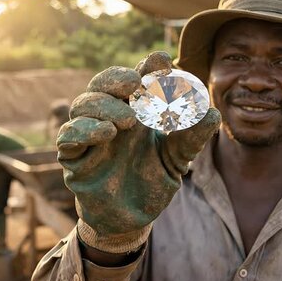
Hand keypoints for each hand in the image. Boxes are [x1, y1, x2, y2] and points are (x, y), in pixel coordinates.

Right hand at [57, 52, 220, 252]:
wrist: (133, 219)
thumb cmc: (154, 181)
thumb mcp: (178, 158)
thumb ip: (192, 137)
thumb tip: (213, 113)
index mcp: (135, 110)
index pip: (137, 80)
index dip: (146, 68)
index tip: (162, 61)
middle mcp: (109, 117)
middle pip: (102, 83)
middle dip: (116, 78)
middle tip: (135, 83)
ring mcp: (89, 137)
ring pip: (83, 105)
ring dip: (104, 106)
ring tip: (129, 121)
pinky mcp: (74, 159)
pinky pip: (68, 137)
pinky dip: (83, 130)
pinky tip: (106, 134)